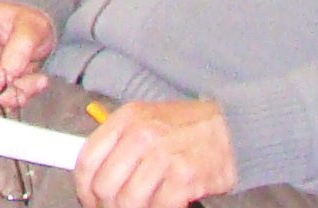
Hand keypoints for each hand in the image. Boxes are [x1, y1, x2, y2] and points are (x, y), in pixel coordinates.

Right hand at [0, 0, 55, 105]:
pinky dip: (5, 105)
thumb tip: (9, 71)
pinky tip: (25, 92)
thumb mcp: (34, 25)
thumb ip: (23, 44)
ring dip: (4, 100)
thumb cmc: (28, 23)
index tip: (8, 77)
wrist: (31, 34)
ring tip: (32, 86)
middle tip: (22, 91)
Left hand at [75, 99, 234, 207]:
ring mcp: (163, 154)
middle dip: (108, 206)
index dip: (84, 189)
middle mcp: (141, 134)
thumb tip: (95, 173)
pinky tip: (166, 205)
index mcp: (125, 119)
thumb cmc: (188, 128)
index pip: (87, 161)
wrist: (233, 129)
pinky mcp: (185, 175)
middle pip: (106, 185)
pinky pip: (160, 206)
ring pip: (130, 200)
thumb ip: (120, 141)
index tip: (90, 200)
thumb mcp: (147, 120)